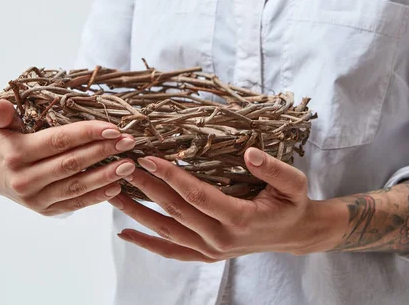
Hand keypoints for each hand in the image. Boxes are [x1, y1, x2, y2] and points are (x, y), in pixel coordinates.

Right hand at [0, 99, 136, 215]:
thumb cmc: (0, 142)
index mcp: (16, 154)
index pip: (58, 141)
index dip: (87, 134)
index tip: (113, 128)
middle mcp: (25, 180)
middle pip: (72, 163)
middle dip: (103, 152)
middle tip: (129, 142)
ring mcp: (36, 199)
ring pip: (77, 186)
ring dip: (106, 176)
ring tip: (129, 165)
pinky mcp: (47, 210)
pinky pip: (76, 203)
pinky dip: (98, 197)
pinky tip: (117, 186)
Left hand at [107, 148, 342, 260]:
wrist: (295, 235)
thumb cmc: (292, 204)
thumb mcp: (294, 183)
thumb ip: (273, 169)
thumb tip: (250, 152)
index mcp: (240, 219)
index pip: (197, 195)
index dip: (172, 176)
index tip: (149, 158)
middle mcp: (221, 239)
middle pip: (176, 211)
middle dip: (147, 187)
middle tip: (124, 167)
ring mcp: (212, 251)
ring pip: (167, 232)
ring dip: (138, 213)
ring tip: (112, 195)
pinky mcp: (206, 256)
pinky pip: (171, 251)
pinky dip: (147, 244)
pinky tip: (125, 233)